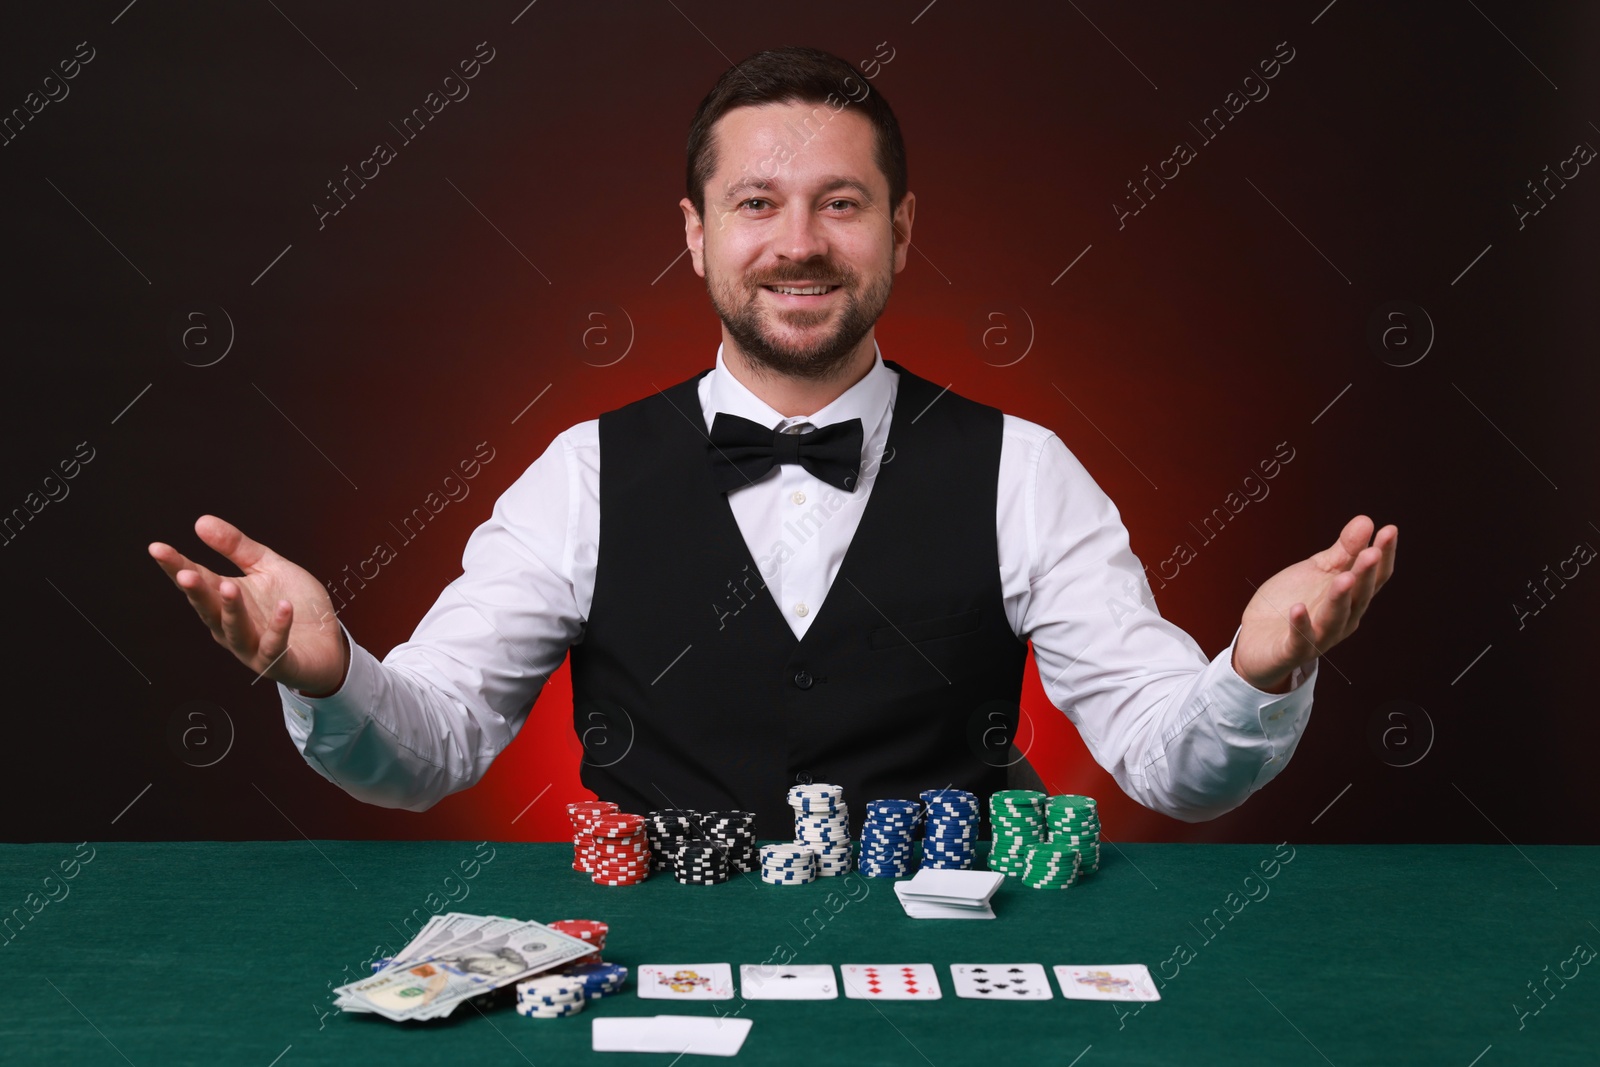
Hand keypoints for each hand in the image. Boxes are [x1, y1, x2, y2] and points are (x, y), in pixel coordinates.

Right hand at [148, 515, 347, 694]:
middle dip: (196, 592)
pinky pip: (275, 647)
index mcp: (225, 601)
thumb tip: (201, 521)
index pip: (198, 581)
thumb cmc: (295, 603)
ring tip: (229, 587)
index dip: (177, 566)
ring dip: (231, 610)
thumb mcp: (267, 567)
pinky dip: (279, 628)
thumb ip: (237, 547)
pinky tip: (285, 608)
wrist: (329, 641)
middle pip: (209, 608)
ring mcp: (253, 647)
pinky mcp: (280, 662)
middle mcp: (232, 627)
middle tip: (185, 574)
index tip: (157, 548)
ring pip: (235, 630)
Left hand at [1231, 515, 1396, 691]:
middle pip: (1358, 597)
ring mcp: (1318, 638)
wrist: (1258, 640)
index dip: (1383, 555)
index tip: (1390, 530)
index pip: (1373, 578)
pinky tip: (1298, 608)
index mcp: (1351, 600)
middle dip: (1365, 575)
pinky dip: (1300, 625)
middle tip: (1372, 552)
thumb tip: (1366, 521)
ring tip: (1345, 578)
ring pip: (1334, 619)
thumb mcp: (1317, 571)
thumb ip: (1342, 550)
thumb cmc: (1293, 603)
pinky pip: (1299, 639)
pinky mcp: (1292, 650)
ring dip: (1339, 599)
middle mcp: (1341, 621)